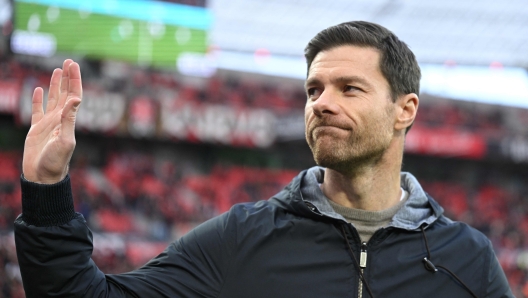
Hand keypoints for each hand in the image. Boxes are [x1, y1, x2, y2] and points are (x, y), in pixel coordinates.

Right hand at [22, 60, 82, 183]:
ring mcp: (48, 124)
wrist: (43, 177)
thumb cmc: (55, 162)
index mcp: (68, 120)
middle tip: (68, 61)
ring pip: (53, 99)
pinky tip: (39, 89)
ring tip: (58, 71)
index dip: (74, 79)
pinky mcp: (36, 130)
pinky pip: (37, 111)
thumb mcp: (65, 140)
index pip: (73, 95)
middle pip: (65, 93)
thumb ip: (69, 119)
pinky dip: (38, 99)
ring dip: (56, 85)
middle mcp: (60, 120)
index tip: (73, 64)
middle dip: (67, 77)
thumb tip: (76, 98)